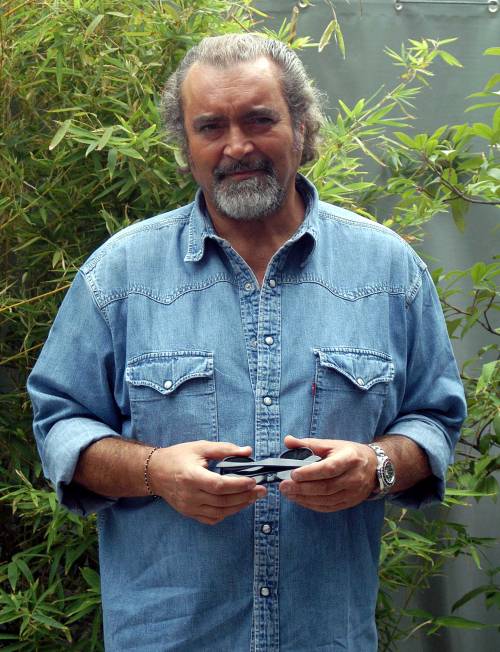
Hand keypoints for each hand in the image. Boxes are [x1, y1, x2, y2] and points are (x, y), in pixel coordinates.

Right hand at [148, 441, 266, 524]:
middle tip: (261, 490)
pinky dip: (227, 513)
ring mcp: (189, 507)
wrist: (155, 472)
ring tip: (253, 497)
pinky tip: (237, 505)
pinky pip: (212, 518)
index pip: (219, 485)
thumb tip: (248, 451)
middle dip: (245, 496)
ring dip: (239, 506)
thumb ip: (225, 449)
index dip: (238, 485)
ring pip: (220, 512)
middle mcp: (190, 495)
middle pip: (222, 500)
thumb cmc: (178, 456)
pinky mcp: (189, 513)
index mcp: (191, 476)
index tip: (253, 481)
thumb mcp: (200, 447)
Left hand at [279, 435, 376, 511]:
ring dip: (304, 498)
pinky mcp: (350, 503)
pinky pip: (328, 507)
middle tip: (284, 486)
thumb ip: (308, 444)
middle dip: (302, 488)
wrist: (374, 467)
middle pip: (326, 487)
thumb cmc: (349, 453)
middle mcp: (353, 477)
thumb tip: (287, 441)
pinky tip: (299, 500)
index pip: (329, 468)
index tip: (293, 474)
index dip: (310, 472)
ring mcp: (353, 493)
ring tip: (288, 493)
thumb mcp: (331, 444)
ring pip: (326, 500)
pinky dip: (312, 505)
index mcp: (349, 459)